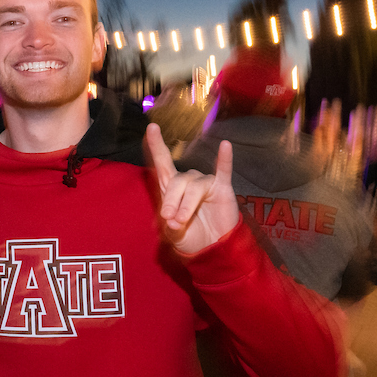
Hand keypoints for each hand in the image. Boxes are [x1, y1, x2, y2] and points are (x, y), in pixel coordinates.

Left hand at [144, 123, 239, 254]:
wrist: (213, 248)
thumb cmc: (191, 237)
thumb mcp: (174, 236)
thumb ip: (170, 228)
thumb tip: (172, 220)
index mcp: (171, 188)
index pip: (162, 163)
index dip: (157, 145)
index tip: (151, 128)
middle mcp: (188, 181)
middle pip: (176, 181)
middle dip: (171, 200)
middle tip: (170, 219)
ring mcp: (206, 183)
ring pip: (194, 186)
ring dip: (187, 204)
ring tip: (182, 220)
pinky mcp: (223, 188)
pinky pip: (224, 171)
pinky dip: (224, 159)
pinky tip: (225, 146)